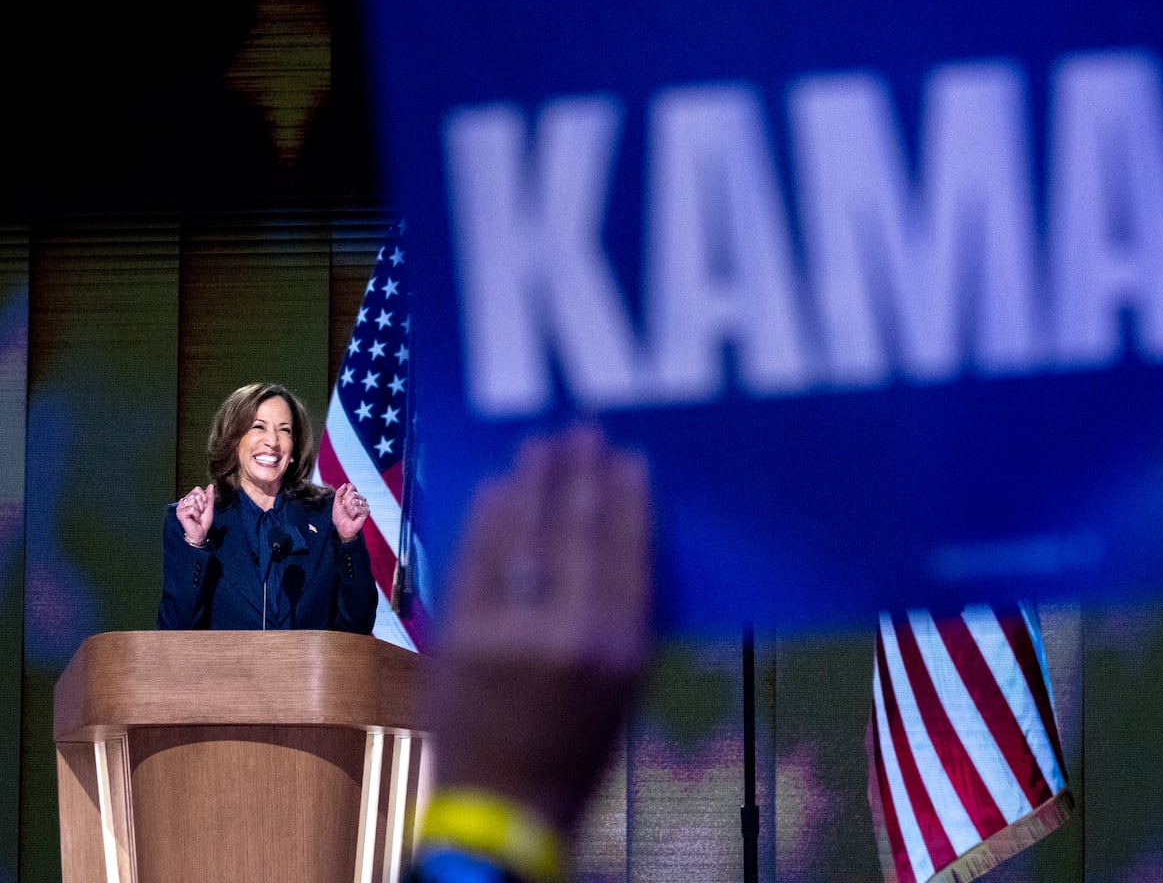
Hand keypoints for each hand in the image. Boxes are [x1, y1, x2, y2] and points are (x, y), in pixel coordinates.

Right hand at [174, 484, 214, 546]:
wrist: (201, 533)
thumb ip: (209, 496)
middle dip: (202, 505)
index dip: (204, 498)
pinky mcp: (180, 513)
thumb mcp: (208, 507)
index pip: (197, 489)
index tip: (203, 507)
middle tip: (199, 513)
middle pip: (196, 495)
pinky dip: (196, 515)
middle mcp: (183, 502)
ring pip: (193, 500)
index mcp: (189, 499)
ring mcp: (180, 507)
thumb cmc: (203, 521)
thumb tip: (210, 485)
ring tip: (196, 516)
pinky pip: (192, 508)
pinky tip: (194, 519)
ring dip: (199, 510)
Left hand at [332, 482, 369, 541]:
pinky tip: (353, 516)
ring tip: (349, 514)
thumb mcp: (337, 503)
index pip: (352, 488)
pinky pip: (358, 508)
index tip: (342, 500)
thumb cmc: (339, 516)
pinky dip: (353, 513)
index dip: (346, 493)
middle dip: (346, 502)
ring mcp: (364, 505)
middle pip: (353, 494)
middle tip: (345, 509)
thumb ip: (339, 493)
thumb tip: (346, 484)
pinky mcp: (366, 511)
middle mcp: (359, 499)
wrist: (342, 528)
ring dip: (349, 508)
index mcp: (353, 496)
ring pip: (355, 501)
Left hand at [434, 424, 651, 829]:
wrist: (503, 807)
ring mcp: (509, 631)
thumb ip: (626, 614)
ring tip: (542, 444)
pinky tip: (499, 487)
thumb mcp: (628, 687)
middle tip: (582, 431)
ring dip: (535, 480)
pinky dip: (489, 517)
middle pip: (577, 529)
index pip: (627, 549)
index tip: (627, 458)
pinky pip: (477, 558)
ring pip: (526, 534)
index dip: (627, 496)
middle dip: (580, 472)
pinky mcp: (459, 635)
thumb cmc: (578, 748)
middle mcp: (569, 631)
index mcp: (620, 646)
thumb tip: (620, 536)